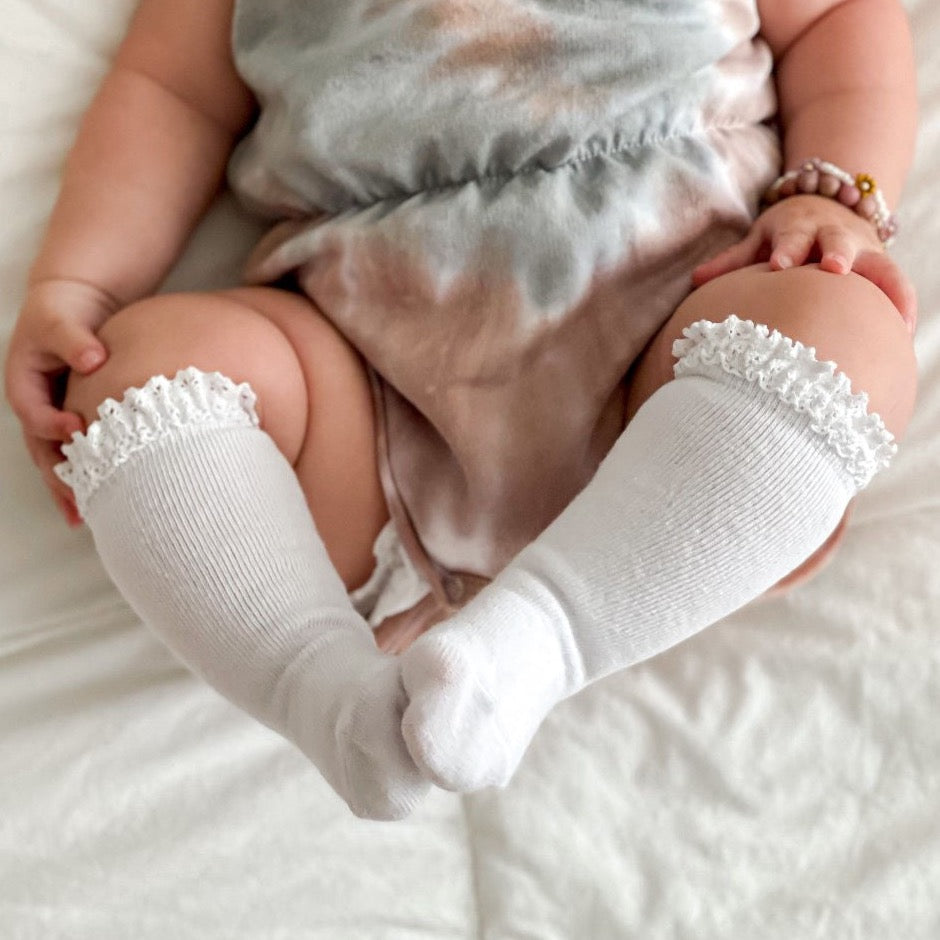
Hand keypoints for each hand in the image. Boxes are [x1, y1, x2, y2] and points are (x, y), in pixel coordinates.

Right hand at [4, 279, 116, 524]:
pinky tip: (102, 501)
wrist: (74, 307)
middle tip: (80, 502)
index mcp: (24, 384)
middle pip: (41, 448)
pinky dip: (86, 475)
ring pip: (56, 458)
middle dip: (58, 477)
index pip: (33, 412)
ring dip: (68, 487)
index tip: (78, 430)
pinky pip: (77, 453)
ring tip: (83, 517)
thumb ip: (73, 339)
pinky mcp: (73, 420)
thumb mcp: (61, 320)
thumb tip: (93, 358)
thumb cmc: (63, 313)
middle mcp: (36, 405)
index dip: (52, 424)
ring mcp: (52, 416)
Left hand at [692, 194, 917, 335]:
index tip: (778, 265)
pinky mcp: (880, 264)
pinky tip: (902, 329)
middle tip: (833, 268)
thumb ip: (730, 261)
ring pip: (876, 263)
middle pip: (836, 241)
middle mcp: (833, 235)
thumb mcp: (758, 240)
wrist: (829, 204)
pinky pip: (897, 283)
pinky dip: (902, 303)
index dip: (786, 250)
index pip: (790, 238)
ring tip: (886, 312)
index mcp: (798, 228)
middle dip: (836, 253)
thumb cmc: (785, 234)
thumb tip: (696, 280)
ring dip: (880, 284)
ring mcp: (861, 249)